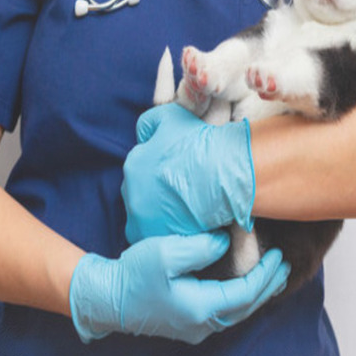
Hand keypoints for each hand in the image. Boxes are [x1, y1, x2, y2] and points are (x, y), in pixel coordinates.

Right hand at [69, 232, 289, 344]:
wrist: (106, 299)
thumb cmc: (133, 274)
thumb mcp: (167, 253)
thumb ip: (201, 247)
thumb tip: (226, 244)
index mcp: (201, 308)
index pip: (247, 293)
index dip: (266, 275)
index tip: (279, 255)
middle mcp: (203, 326)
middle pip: (246, 308)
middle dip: (268, 286)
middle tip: (285, 266)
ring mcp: (194, 330)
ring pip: (236, 314)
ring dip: (256, 294)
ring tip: (271, 276)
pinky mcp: (186, 326)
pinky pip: (224, 314)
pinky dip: (240, 299)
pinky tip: (244, 287)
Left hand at [121, 103, 254, 243]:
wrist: (224, 173)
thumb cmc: (200, 144)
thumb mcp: (171, 117)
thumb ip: (149, 123)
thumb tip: (143, 134)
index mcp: (133, 164)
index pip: (141, 168)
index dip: (161, 170)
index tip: (180, 173)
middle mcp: (131, 192)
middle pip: (143, 194)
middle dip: (159, 193)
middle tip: (186, 191)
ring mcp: (142, 218)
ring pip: (151, 218)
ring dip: (165, 215)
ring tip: (192, 210)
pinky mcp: (158, 239)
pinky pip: (162, 239)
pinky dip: (174, 233)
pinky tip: (193, 226)